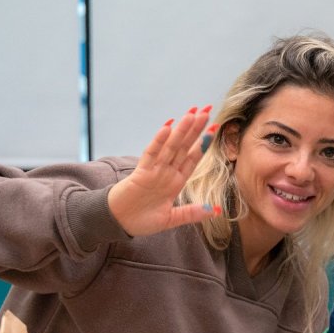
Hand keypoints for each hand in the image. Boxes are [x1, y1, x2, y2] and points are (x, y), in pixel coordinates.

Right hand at [108, 107, 219, 236]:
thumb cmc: (142, 220)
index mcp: (176, 181)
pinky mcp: (140, 173)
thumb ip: (192, 213)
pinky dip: (159, 141)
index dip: (204, 143)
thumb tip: (215, 210)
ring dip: (181, 130)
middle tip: (207, 110)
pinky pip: (151, 154)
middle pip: (184, 146)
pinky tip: (167, 127)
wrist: (118, 223)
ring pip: (171, 146)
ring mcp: (154, 171)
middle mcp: (167, 172)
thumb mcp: (171, 219)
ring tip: (192, 114)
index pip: (193, 158)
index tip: (215, 128)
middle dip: (196, 129)